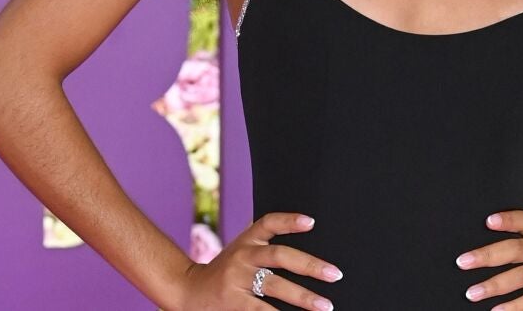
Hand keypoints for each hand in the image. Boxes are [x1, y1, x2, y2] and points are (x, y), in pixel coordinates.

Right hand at [177, 212, 342, 309]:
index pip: (268, 222)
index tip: (311, 222)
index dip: (289, 220)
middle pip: (279, 256)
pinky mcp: (234, 304)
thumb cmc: (225, 271)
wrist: (188, 291)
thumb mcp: (241, 250)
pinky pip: (262, 310)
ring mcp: (237, 281)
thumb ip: (265, 247)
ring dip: (303, 297)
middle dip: (309, 265)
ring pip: (275, 286)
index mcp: (246, 240)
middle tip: (334, 274)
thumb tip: (308, 251)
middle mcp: (242, 256)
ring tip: (325, 306)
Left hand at [455, 210, 522, 310]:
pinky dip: (514, 306)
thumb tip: (479, 254)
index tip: (488, 221)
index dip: (507, 219)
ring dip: (494, 284)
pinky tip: (498, 310)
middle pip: (516, 249)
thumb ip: (519, 246)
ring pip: (521, 275)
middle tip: (463, 262)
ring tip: (472, 293)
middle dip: (487, 255)